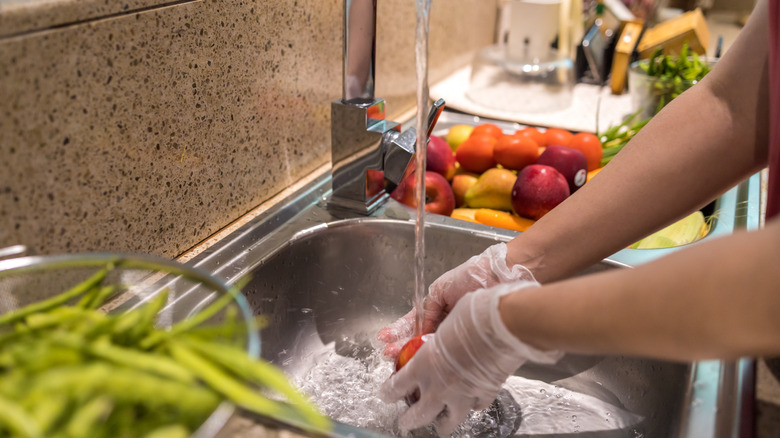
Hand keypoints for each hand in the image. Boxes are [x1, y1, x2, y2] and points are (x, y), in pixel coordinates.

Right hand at [375, 243, 535, 358]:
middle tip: (389, 354)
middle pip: (420, 338)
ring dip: (414, 354)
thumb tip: (420, 329)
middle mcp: (448, 325)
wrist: (501, 277)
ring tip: (398, 358)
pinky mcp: (472, 343)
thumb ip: (428, 308)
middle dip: (402, 345)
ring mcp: (459, 334)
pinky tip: (426, 364)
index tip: (384, 339)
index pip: (414, 323)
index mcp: (439, 309)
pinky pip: (452, 353)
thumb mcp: (442, 289)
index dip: (399, 331)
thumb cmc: (474, 276)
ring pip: (433, 348)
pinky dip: (438, 359)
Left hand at [379, 282, 562, 434]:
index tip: (385, 395)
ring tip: (440, 427)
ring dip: (442, 424)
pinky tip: (471, 404)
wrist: (502, 325)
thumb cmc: (472, 316)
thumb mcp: (443, 325)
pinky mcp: (483, 395)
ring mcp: (462, 395)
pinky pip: (475, 407)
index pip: (397, 387)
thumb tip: (438, 337)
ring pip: (448, 422)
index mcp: (423, 365)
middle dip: (409, 421)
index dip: (388, 393)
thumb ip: (436, 339)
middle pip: (417, 415)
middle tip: (405, 423)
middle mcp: (439, 386)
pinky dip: (472, 406)